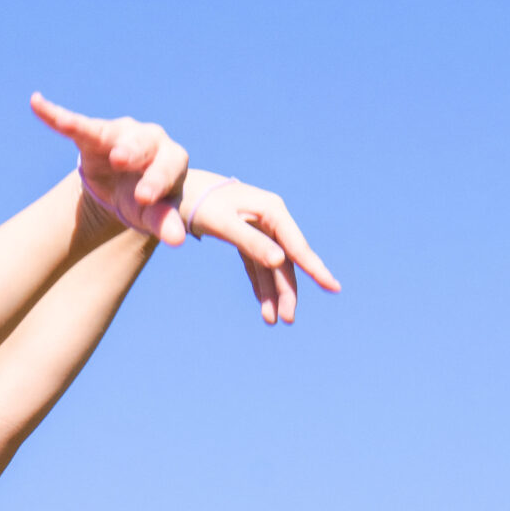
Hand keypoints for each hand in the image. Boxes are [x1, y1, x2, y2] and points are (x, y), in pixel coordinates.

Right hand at [31, 93, 189, 244]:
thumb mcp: (154, 214)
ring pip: (110, 132)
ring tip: (69, 126)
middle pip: (141, 145)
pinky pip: (76, 124)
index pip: (167, 170)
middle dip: (130, 151)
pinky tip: (36, 103)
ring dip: (95, 132)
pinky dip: (56, 115)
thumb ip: (164, 222)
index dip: (155, 182)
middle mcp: (151, 139)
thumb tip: (177, 241)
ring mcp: (122, 133)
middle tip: (120, 159)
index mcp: (172, 160)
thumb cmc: (147, 201)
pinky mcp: (94, 133)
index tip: (144, 198)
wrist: (127, 187)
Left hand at [183, 174, 340, 326]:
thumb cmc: (200, 202)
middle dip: (287, 291)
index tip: (333, 287)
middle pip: (287, 261)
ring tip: (271, 321)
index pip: (297, 245)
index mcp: (272, 211)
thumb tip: (280, 262)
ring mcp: (259, 229)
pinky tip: (263, 306)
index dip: (314, 268)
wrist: (176, 189)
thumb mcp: (224, 223)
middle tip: (288, 320)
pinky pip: (257, 266)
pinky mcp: (246, 238)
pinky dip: (259, 285)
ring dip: (272, 293)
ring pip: (272, 267)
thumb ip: (252, 242)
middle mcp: (271, 220)